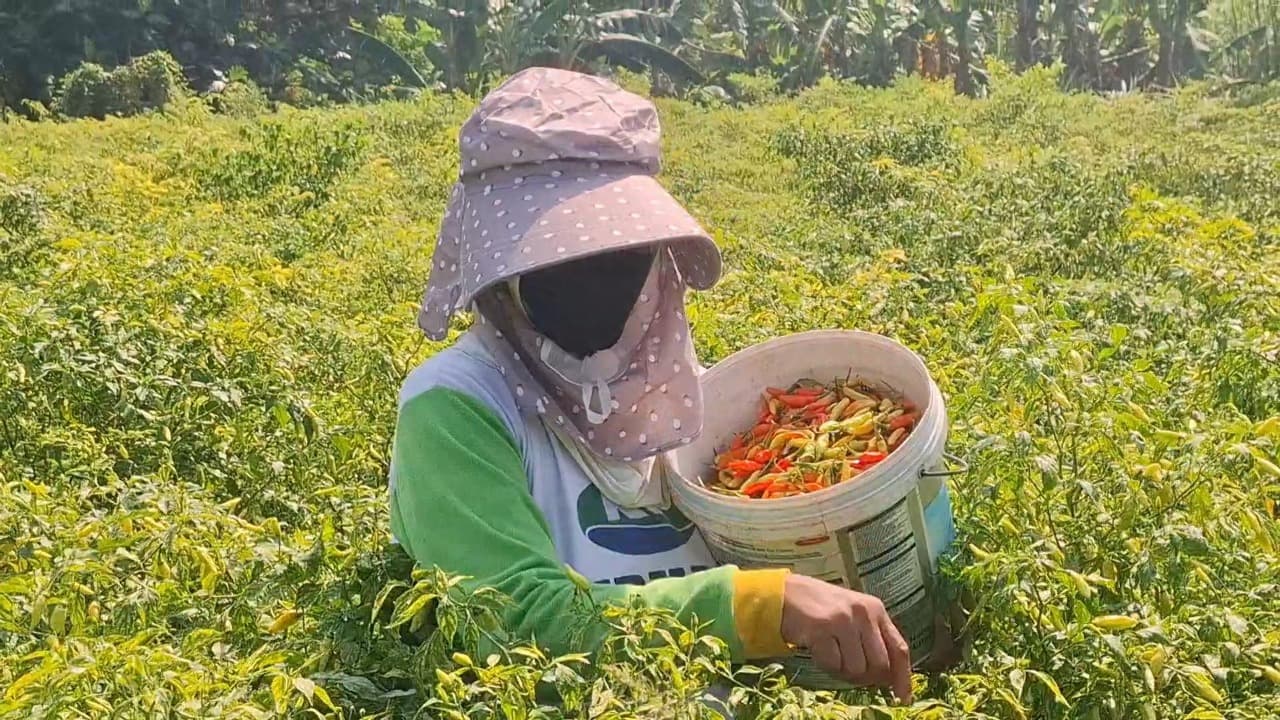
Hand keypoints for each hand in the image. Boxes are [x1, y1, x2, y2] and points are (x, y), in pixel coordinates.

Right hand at [779, 574, 912, 702]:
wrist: (785, 593)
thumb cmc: (821, 608)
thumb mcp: (853, 615)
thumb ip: (871, 638)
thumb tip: (887, 678)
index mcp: (875, 610)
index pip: (899, 648)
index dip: (903, 677)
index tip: (902, 698)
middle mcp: (863, 613)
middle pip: (879, 665)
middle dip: (866, 677)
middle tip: (849, 671)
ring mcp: (843, 620)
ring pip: (856, 668)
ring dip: (842, 670)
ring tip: (830, 653)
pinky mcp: (822, 628)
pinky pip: (833, 665)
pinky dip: (826, 665)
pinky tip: (818, 650)